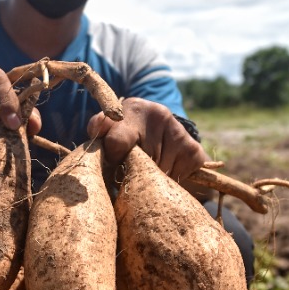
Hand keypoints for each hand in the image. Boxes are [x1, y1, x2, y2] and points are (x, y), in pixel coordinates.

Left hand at [87, 98, 206, 180]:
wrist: (166, 139)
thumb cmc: (128, 137)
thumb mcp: (111, 130)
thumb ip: (100, 131)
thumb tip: (95, 129)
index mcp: (132, 109)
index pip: (117, 141)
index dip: (112, 158)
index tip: (112, 164)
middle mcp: (158, 115)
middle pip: (137, 161)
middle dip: (131, 170)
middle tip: (130, 166)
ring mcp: (179, 132)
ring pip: (156, 172)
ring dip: (150, 177)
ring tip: (149, 167)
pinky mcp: (193, 150)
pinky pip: (174, 178)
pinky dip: (167, 180)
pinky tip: (165, 168)